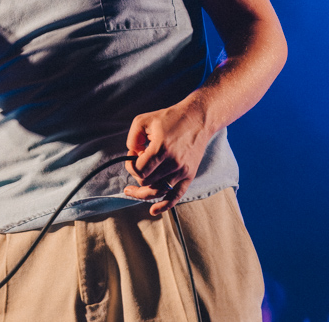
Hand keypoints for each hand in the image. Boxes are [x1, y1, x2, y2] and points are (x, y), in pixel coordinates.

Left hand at [123, 101, 210, 215]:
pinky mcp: (189, 176)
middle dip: (137, 174)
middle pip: (146, 181)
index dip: (130, 165)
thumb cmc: (170, 118)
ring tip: (132, 189)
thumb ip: (132, 139)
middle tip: (139, 161)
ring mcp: (182, 171)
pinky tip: (153, 211)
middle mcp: (173, 163)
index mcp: (161, 149)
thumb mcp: (144, 121)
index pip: (138, 170)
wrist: (198, 119)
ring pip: (157, 191)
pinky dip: (164, 206)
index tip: (133, 155)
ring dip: (143, 190)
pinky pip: (175, 196)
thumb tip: (131, 155)